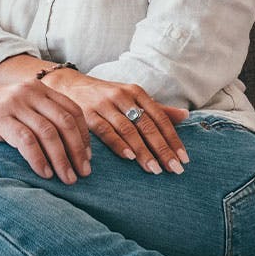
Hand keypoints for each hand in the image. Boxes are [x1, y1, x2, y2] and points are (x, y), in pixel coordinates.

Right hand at [0, 82, 91, 183]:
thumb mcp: (18, 111)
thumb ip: (40, 118)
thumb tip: (72, 148)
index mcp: (37, 88)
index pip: (72, 110)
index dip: (83, 136)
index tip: (88, 159)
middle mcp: (28, 91)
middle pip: (64, 121)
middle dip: (77, 150)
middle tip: (84, 174)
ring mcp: (12, 103)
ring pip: (48, 132)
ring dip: (62, 159)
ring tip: (68, 179)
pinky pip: (26, 140)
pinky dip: (39, 159)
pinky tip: (45, 173)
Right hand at [45, 69, 188, 174]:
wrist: (69, 85)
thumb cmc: (106, 96)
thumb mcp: (131, 97)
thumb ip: (157, 108)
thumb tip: (185, 116)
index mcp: (136, 92)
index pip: (160, 117)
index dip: (172, 138)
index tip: (184, 159)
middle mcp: (122, 96)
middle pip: (146, 125)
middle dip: (162, 149)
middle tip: (175, 169)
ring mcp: (104, 104)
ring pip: (128, 129)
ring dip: (143, 151)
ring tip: (155, 170)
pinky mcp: (87, 114)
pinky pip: (105, 131)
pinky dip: (118, 144)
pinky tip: (129, 158)